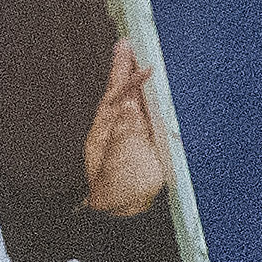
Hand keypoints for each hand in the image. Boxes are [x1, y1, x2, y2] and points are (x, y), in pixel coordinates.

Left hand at [83, 34, 168, 216]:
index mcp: (106, 131)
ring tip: (138, 57)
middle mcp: (118, 129)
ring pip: (137, 103)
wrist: (126, 216)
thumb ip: (126, 133)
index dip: (129, 80)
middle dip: (125, 69)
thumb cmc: (118, 192)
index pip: (116, 97)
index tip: (144, 68)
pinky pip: (152, 118)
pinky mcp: (149, 146)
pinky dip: (154, 102)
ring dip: (139, 81)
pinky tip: (156, 90)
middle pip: (123, 94)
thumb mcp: (120, 162)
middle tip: (126, 44)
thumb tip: (129, 105)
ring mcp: (134, 136)